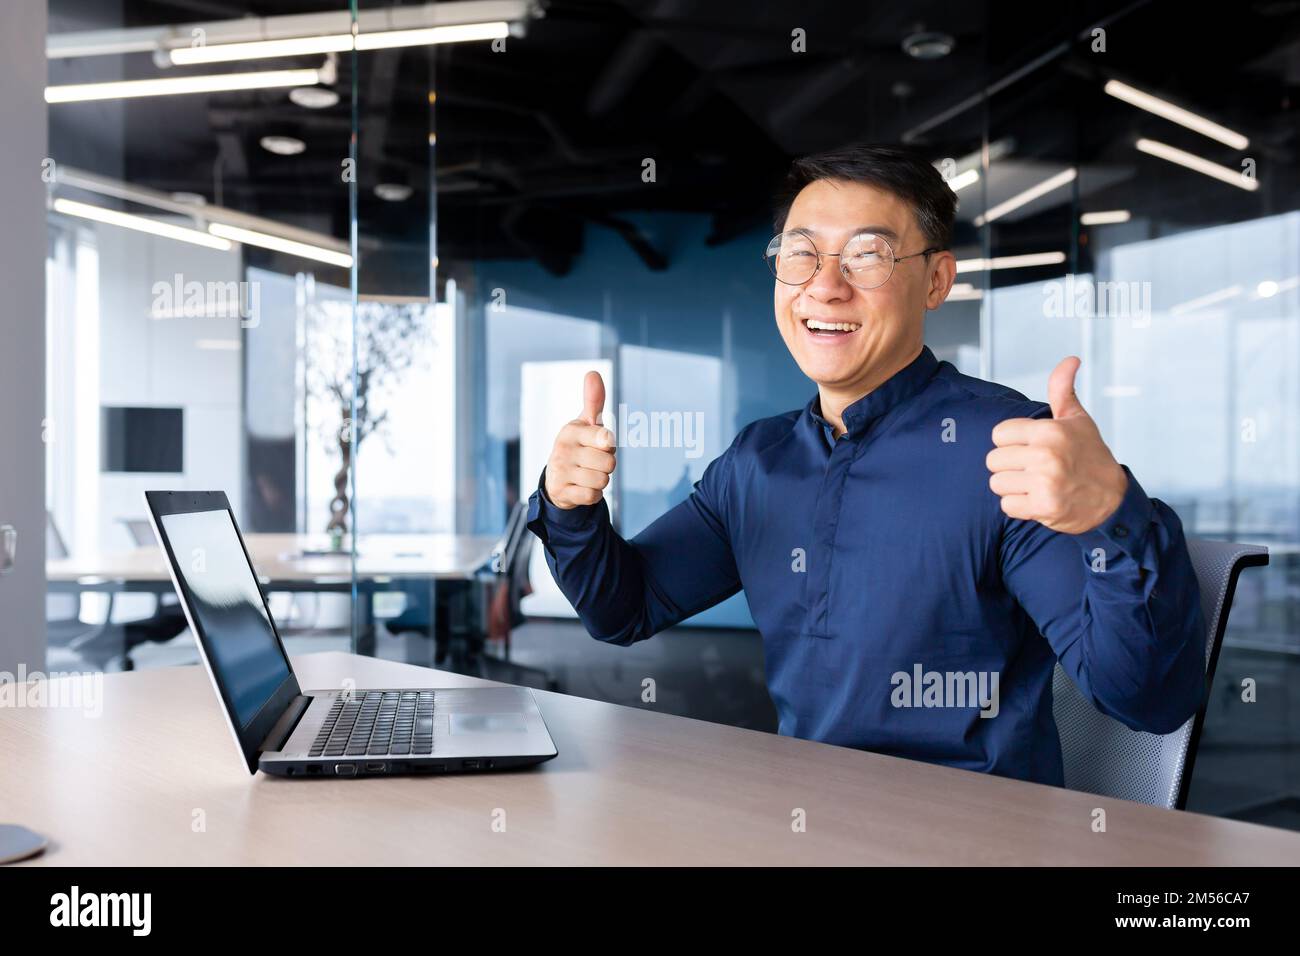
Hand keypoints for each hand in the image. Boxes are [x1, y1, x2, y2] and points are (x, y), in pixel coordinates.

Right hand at [544, 371, 617, 509]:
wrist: (556, 479)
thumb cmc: (579, 446)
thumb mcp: (586, 424)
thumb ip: (594, 401)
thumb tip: (593, 372)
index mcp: (571, 430)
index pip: (606, 440)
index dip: (609, 445)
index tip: (600, 444)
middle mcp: (562, 449)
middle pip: (609, 463)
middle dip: (606, 465)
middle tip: (592, 461)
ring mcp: (560, 471)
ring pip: (603, 481)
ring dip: (601, 480)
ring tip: (587, 473)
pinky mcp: (562, 492)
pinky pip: (593, 496)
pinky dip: (593, 494)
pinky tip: (582, 487)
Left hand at [986, 356, 1127, 533]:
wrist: (1113, 499)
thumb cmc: (1091, 457)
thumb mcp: (1077, 419)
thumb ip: (1063, 389)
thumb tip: (1070, 360)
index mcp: (1050, 431)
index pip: (999, 434)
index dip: (1011, 442)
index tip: (1028, 448)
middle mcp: (1046, 455)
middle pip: (994, 460)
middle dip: (1009, 466)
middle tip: (1032, 469)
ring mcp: (1045, 482)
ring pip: (997, 483)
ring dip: (1012, 487)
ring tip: (1034, 484)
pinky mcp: (1043, 506)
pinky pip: (1007, 505)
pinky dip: (1018, 506)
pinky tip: (1036, 500)